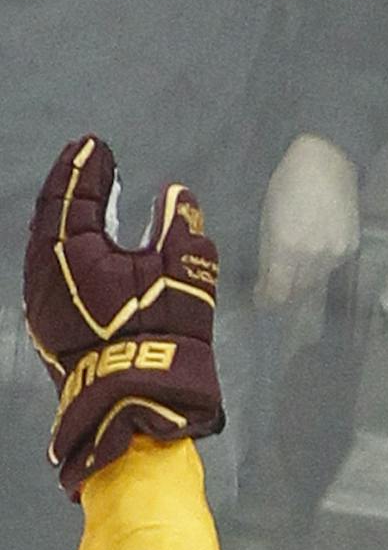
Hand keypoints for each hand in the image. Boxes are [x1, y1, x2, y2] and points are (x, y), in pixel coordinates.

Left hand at [22, 136, 223, 497]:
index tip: (98, 145)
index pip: (74, 194)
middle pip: (50, 217)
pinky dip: (66, 254)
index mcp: (70, 249)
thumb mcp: (183, 274)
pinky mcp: (51, 330)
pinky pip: (51, 275)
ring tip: (87, 206)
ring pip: (47, 248)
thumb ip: (179, 229)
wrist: (135, 404)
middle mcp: (43, 271)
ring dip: (66, 222)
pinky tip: (86, 256)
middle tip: (87, 165)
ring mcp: (41, 304)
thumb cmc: (160, 332)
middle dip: (70, 188)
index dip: (87, 167)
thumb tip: (177, 196)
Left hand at [254, 133, 358, 305]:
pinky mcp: (351, 248)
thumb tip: (268, 281)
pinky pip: (331, 268)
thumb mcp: (268, 219)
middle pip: (299, 292)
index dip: (268, 302)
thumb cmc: (287, 183)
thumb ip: (268, 254)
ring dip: (303, 282)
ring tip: (294, 276)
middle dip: (285, 295)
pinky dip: (320, 267)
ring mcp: (336, 254)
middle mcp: (314, 258)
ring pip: (317, 282)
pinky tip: (314, 254)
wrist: (327, 162)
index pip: (278, 292)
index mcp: (287, 249)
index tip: (261, 302)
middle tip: (275, 292)